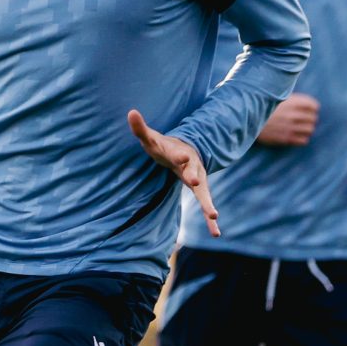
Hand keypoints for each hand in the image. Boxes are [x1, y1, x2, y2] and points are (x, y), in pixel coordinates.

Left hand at [128, 108, 217, 237]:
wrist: (183, 152)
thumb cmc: (164, 147)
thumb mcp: (151, 138)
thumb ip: (140, 128)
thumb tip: (130, 112)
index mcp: (181, 154)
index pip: (180, 154)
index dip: (180, 155)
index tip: (182, 157)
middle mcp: (193, 167)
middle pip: (194, 172)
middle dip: (195, 176)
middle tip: (196, 181)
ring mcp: (198, 179)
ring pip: (204, 192)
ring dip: (208, 204)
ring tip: (214, 216)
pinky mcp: (199, 190)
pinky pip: (205, 205)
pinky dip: (210, 219)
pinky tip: (216, 233)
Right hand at [257, 93, 318, 145]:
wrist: (247, 118)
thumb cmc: (262, 106)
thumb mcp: (277, 97)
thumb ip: (292, 100)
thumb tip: (306, 104)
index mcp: (293, 102)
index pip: (314, 105)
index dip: (312, 108)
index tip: (308, 110)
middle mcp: (293, 114)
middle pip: (313, 118)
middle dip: (310, 118)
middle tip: (304, 120)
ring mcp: (290, 127)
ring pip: (310, 130)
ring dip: (307, 129)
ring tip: (301, 128)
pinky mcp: (285, 138)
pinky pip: (303, 140)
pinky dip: (302, 138)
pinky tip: (296, 136)